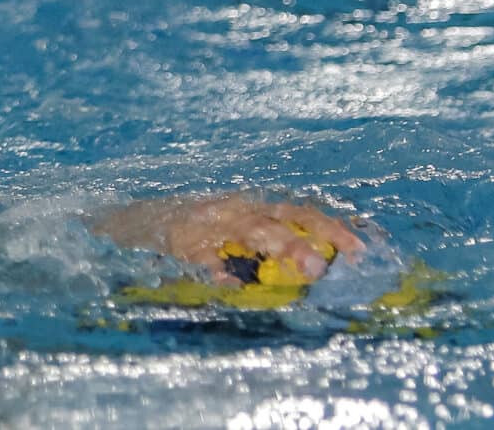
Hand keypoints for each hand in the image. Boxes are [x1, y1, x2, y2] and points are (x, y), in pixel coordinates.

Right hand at [95, 192, 367, 283]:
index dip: (334, 228)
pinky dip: (220, 268)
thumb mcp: (228, 232)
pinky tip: (235, 285)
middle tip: (347, 259)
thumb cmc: (188, 234)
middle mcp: (234, 210)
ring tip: (311, 268)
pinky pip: (204, 254)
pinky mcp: (178, 239)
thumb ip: (263, 248)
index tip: (365, 249)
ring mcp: (208, 222)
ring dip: (284, 246)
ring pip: (252, 229)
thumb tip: (314, 273)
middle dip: (319, 233)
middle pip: (283, 217)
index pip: (300, 213)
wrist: (128, 223)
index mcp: (250, 209)